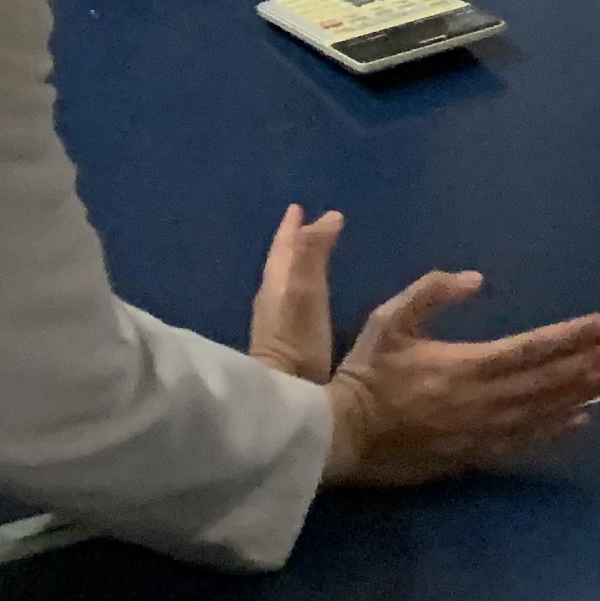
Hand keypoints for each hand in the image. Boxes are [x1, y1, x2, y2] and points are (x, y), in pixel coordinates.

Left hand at [249, 201, 343, 381]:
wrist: (284, 393)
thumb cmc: (297, 339)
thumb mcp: (306, 290)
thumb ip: (312, 254)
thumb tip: (328, 216)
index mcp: (276, 283)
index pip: (283, 247)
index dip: (291, 227)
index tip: (298, 207)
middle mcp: (271, 299)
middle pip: (281, 262)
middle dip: (293, 243)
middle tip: (307, 224)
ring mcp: (276, 323)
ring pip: (284, 282)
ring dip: (297, 265)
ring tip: (312, 254)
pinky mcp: (287, 344)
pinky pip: (293, 302)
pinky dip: (302, 288)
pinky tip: (312, 298)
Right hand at [325, 271, 599, 487]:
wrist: (338, 438)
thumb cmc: (365, 374)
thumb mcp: (388, 320)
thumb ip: (431, 292)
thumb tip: (478, 278)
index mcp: (465, 364)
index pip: (533, 347)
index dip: (573, 335)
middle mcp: (483, 400)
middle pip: (549, 380)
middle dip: (592, 363)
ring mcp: (481, 431)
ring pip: (544, 410)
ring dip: (583, 393)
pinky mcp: (474, 455)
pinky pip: (525, 441)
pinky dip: (556, 429)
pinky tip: (582, 419)